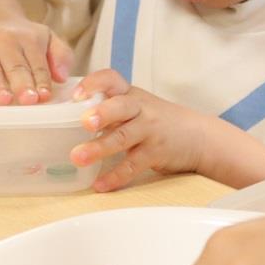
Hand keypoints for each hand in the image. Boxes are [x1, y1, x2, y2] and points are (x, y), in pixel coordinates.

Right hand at [0, 18, 72, 104]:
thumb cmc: (23, 39)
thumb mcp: (46, 38)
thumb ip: (61, 54)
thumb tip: (63, 76)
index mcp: (26, 37)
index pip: (36, 62)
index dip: (41, 79)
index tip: (44, 96)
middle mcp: (3, 39)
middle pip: (14, 65)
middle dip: (22, 82)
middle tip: (28, 100)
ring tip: (1, 98)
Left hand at [69, 69, 211, 191]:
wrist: (198, 136)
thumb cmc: (157, 121)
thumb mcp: (136, 107)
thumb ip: (108, 109)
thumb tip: (66, 118)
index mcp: (130, 94)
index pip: (112, 79)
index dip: (94, 83)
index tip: (76, 94)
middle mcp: (140, 109)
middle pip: (121, 106)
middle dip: (102, 113)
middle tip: (83, 122)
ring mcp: (150, 131)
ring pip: (124, 137)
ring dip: (100, 148)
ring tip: (78, 157)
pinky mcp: (156, 153)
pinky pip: (134, 165)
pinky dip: (116, 176)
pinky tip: (100, 185)